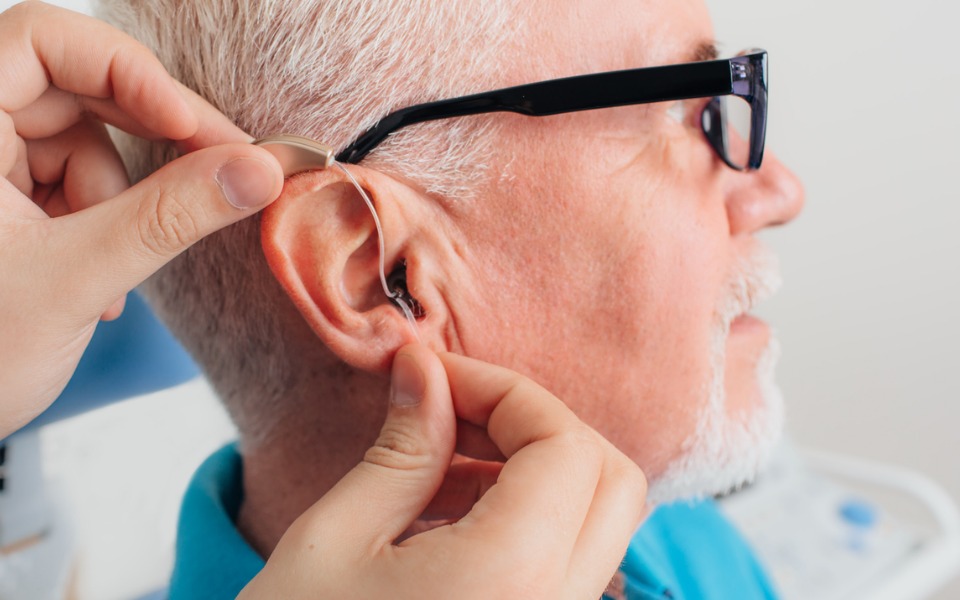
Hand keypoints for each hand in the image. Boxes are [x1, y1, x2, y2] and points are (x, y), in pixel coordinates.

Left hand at [0, 1, 283, 436]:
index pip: (44, 42)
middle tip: (225, 172)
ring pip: (85, 141)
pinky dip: (104, 223)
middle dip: (151, 137)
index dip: (127, 72)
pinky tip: (97, 282)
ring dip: (122, 202)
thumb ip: (170, 217)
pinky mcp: (3, 200)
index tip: (191, 129)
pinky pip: (77, 182)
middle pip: (78, 88)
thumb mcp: (78, 278)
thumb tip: (256, 171)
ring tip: (110, 274)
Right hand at [239, 345, 647, 599]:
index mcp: (510, 580)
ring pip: (597, 522)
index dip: (505, 390)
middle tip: (454, 412)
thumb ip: (400, 447)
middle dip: (536, 425)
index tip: (437, 377)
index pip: (566, 445)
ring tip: (436, 466)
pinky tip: (444, 519)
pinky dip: (525, 520)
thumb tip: (424, 369)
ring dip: (531, 470)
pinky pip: (567, 565)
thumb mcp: (331, 543)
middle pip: (609, 479)